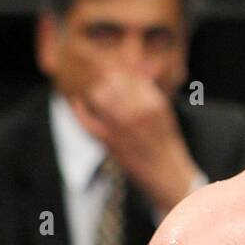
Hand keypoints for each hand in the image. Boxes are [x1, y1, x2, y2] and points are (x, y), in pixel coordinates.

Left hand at [70, 73, 199, 212]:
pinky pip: (86, 119)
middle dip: (103, 81)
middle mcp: (140, 111)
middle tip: (100, 85)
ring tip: (92, 96)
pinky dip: (78, 109)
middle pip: (111, 81)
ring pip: (98, 96)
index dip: (114, 70)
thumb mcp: (163, 112)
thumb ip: (147, 91)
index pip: (127, 74)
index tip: (107, 71)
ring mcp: (124, 126)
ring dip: (93, 94)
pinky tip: (76, 104)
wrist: (168, 173)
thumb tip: (134, 71)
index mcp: (155, 102)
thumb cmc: (165, 143)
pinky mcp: (109, 141)